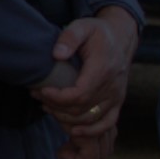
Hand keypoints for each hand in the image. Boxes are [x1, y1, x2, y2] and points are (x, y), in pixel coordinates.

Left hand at [32, 5, 132, 158]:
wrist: (121, 38)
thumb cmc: (98, 33)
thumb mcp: (83, 26)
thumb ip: (69, 38)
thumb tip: (57, 54)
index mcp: (103, 69)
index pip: (79, 94)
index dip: (58, 98)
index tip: (42, 90)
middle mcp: (112, 87)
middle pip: (82, 110)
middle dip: (57, 107)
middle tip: (38, 97)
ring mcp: (116, 97)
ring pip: (91, 119)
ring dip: (67, 118)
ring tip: (47, 106)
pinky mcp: (117, 102)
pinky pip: (107, 124)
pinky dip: (91, 131)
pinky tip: (74, 131)